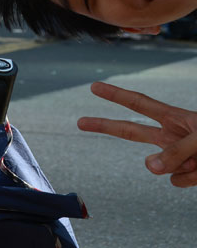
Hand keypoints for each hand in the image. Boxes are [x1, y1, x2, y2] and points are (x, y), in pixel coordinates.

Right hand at [78, 81, 196, 186]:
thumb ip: (176, 151)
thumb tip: (149, 167)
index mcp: (174, 118)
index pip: (139, 104)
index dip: (116, 94)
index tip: (95, 87)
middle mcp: (170, 135)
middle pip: (131, 131)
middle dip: (105, 125)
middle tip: (81, 122)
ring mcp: (176, 155)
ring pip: (160, 166)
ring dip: (181, 165)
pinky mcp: (184, 173)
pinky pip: (176, 180)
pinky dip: (191, 178)